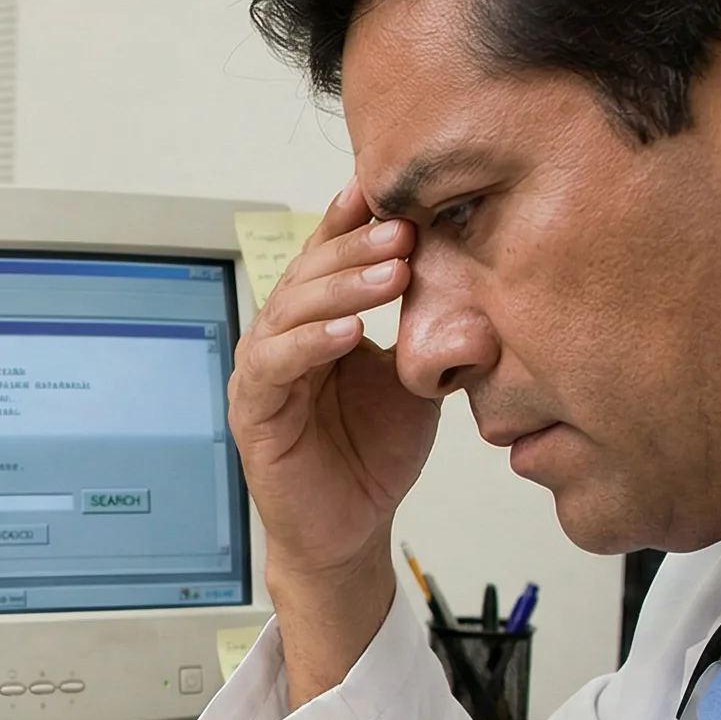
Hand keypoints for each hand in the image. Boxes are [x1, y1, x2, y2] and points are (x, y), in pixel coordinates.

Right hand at [230, 183, 432, 582]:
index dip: (352, 223)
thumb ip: (424, 327)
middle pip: (308, 274)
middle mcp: (283, 337)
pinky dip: (310, 344)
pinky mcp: (252, 412)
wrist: (352, 530)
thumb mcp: (414, 377)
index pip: (328, 258)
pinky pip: (274, 366)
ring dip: (340, 288)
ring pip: (290, 312)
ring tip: (390, 274)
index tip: (387, 189)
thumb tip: (468, 268)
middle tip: (403, 230)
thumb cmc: (376, 452)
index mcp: (317, 320)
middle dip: (356, 248)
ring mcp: (263, 372)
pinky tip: (348, 332)